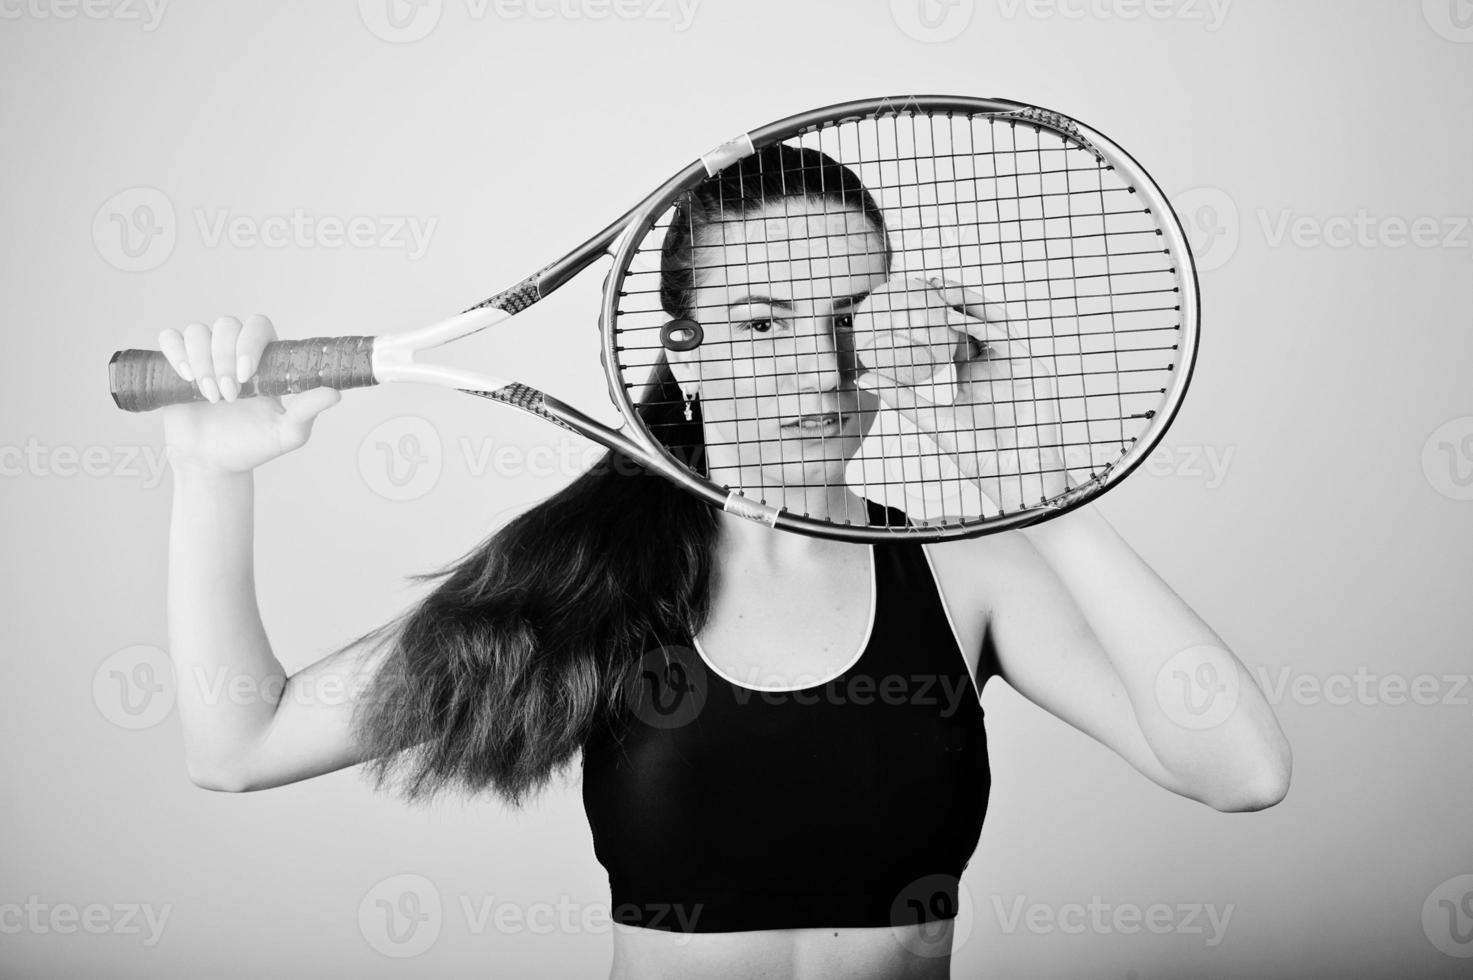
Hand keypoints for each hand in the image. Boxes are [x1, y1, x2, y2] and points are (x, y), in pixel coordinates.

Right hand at [158, 315, 340, 474]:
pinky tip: (187, 378)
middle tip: (229, 396)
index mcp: (265, 359)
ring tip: (212, 396)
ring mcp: (205, 355)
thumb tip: (335, 393)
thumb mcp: (288, 433)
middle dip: (224, 359)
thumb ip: (308, 410)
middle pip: (226, 325)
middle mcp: (235, 350)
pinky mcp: (178, 363)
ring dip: (202, 362)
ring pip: (197, 331)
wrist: (215, 462)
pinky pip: (171, 338)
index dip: (250, 342)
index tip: (247, 376)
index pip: (258, 326)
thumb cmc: (254, 445)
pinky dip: (176, 352)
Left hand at [856, 277, 1070, 514]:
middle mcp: (994, 361)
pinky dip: (984, 327)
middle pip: (975, 317)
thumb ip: (902, 397)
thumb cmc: (977, 455)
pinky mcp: (1033, 368)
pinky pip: (1007, 339)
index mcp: (972, 371)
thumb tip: (863, 379)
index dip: (933, 312)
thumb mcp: (932, 420)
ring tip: (942, 290)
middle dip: (953, 295)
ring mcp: (1015, 363)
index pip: (952, 332)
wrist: (1012, 475)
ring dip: (970, 302)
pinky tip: (961, 320)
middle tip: (925, 282)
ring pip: (993, 320)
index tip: (908, 297)